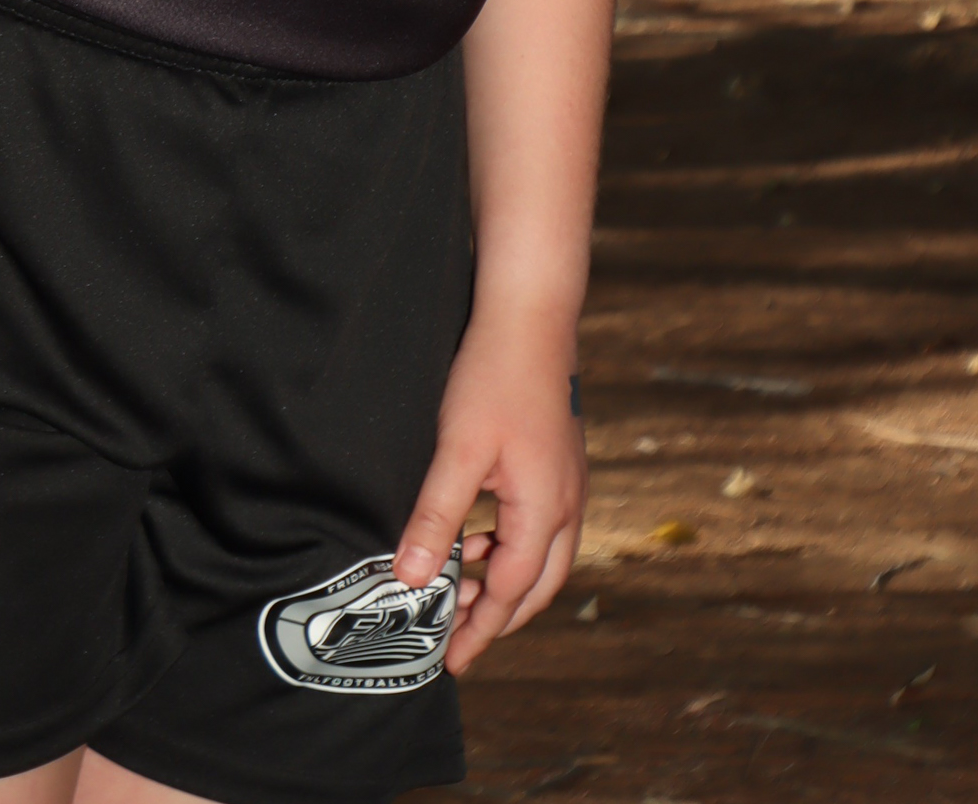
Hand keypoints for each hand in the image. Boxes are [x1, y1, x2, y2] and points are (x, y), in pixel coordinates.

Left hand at [392, 314, 586, 675]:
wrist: (530, 317)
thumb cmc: (494, 378)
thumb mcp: (457, 451)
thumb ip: (436, 517)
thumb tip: (410, 578)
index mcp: (544, 511)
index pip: (510, 593)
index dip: (478, 629)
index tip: (450, 660)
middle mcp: (566, 505)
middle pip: (536, 586)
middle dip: (498, 617)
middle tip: (456, 639)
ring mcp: (568, 484)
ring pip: (542, 558)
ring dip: (504, 581)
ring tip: (457, 589)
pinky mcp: (558, 463)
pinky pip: (540, 527)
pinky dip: (509, 546)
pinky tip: (475, 534)